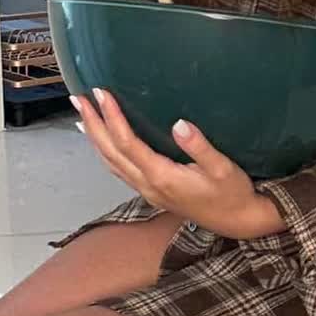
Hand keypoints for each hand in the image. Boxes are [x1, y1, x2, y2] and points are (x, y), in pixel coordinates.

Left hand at [74, 89, 285, 241]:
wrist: (237, 221)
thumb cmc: (233, 193)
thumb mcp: (223, 168)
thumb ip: (200, 147)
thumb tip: (179, 123)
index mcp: (162, 176)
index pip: (128, 142)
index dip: (113, 117)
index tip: (102, 94)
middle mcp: (148, 184)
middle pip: (110, 152)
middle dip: (94, 124)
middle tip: (78, 98)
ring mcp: (147, 191)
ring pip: (110, 162)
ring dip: (94, 138)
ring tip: (82, 115)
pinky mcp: (151, 192)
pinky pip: (119, 169)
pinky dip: (105, 152)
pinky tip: (102, 142)